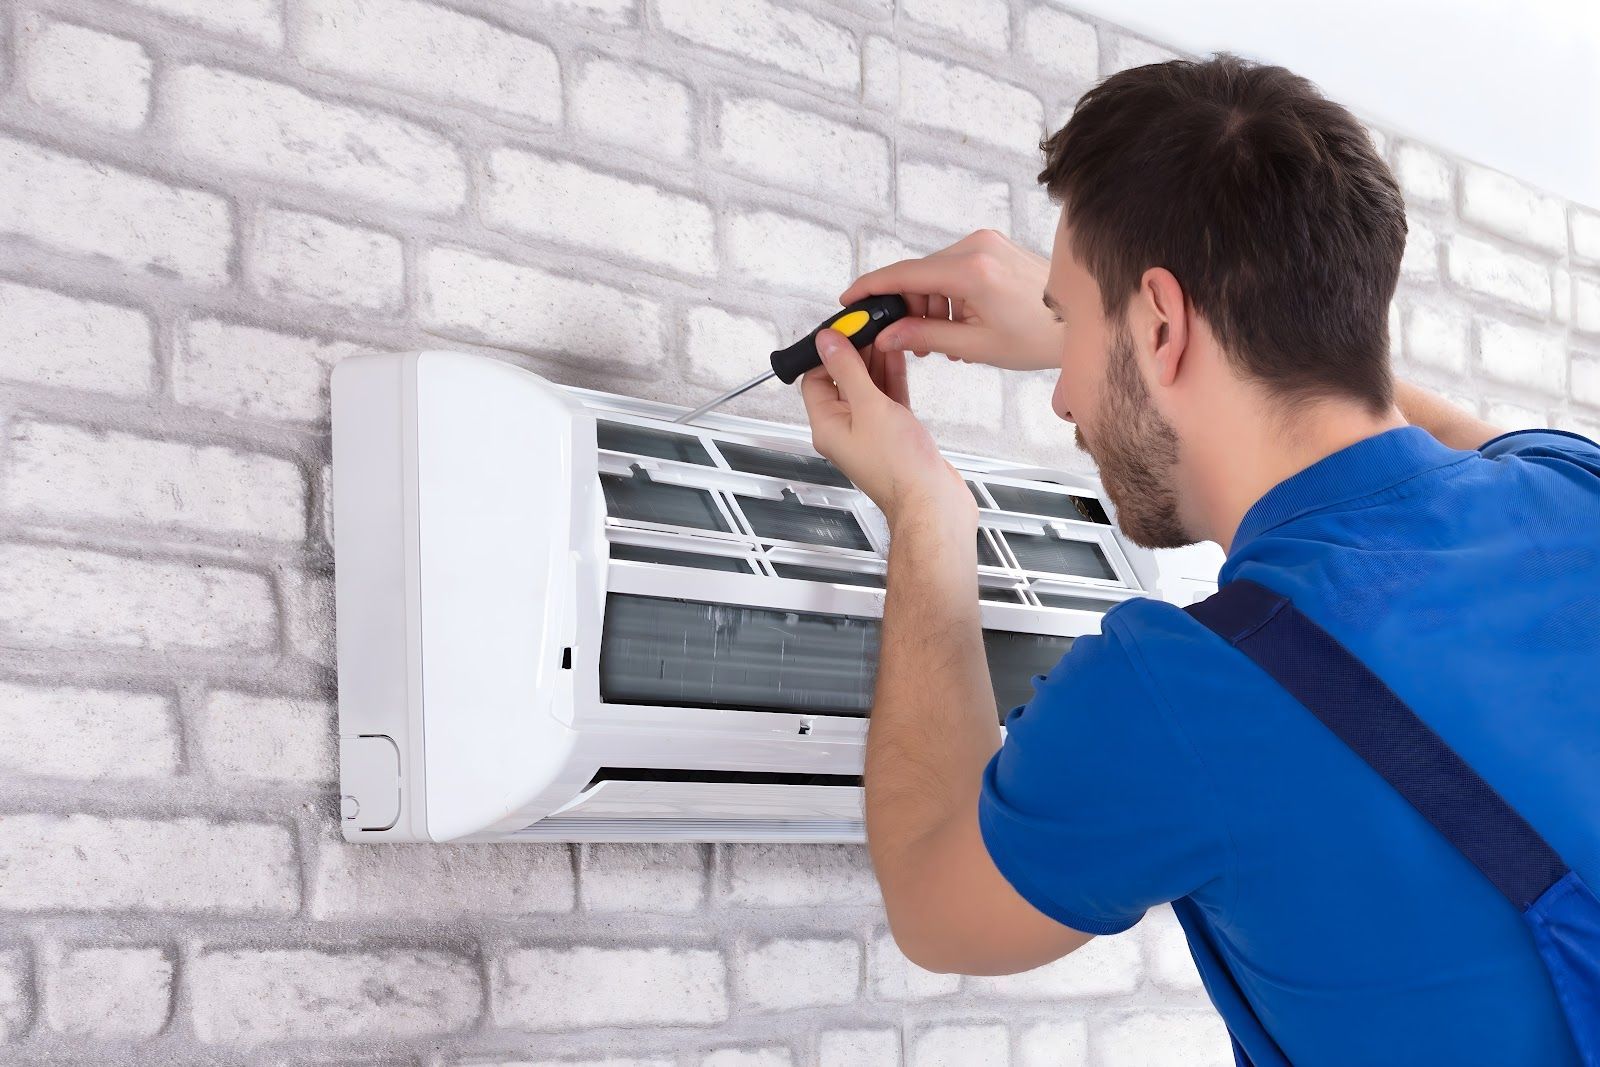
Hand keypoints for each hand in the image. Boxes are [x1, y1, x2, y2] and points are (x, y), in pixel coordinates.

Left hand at [800, 329, 974, 530]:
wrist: (932, 502)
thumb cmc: (899, 469)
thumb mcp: (869, 407)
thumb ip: (848, 371)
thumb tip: (828, 343)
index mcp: (827, 426)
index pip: (815, 378)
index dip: (827, 352)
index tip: (843, 330)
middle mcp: (845, 430)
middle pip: (842, 380)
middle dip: (855, 352)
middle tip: (868, 327)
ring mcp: (870, 432)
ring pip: (867, 387)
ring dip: (875, 362)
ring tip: (884, 335)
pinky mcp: (894, 434)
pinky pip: (888, 398)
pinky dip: (892, 378)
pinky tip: (898, 358)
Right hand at [841, 229, 1059, 371]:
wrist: (1084, 320)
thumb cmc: (1040, 336)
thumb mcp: (976, 346)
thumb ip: (925, 337)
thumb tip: (888, 335)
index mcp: (971, 270)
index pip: (904, 273)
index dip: (871, 287)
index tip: (850, 300)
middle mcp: (977, 247)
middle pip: (918, 274)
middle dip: (908, 308)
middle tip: (911, 342)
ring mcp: (986, 243)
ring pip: (934, 273)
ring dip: (930, 305)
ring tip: (946, 340)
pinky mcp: (993, 246)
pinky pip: (954, 268)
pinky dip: (948, 295)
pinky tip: (960, 322)